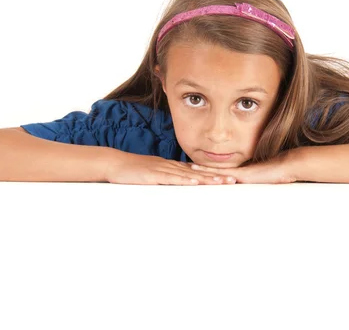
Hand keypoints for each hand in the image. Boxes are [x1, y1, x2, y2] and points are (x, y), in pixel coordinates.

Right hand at [104, 153, 236, 184]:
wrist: (115, 163)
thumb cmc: (133, 171)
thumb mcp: (154, 175)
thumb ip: (167, 179)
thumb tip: (180, 184)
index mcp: (171, 167)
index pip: (196, 170)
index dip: (212, 174)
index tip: (227, 177)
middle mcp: (171, 166)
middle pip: (197, 171)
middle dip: (215, 176)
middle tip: (233, 180)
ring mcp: (163, 169)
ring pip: (188, 174)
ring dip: (205, 178)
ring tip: (221, 182)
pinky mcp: (154, 175)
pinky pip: (171, 178)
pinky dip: (184, 180)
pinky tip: (195, 182)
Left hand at [190, 150, 296, 183]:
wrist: (288, 166)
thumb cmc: (279, 175)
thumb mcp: (264, 183)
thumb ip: (255, 185)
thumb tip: (252, 191)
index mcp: (240, 173)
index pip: (219, 172)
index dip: (207, 171)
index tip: (195, 169)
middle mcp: (237, 171)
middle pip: (214, 171)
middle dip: (200, 170)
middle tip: (185, 168)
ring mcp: (239, 172)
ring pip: (215, 172)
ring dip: (202, 171)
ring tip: (188, 169)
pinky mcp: (241, 175)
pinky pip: (223, 175)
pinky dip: (211, 174)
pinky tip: (200, 173)